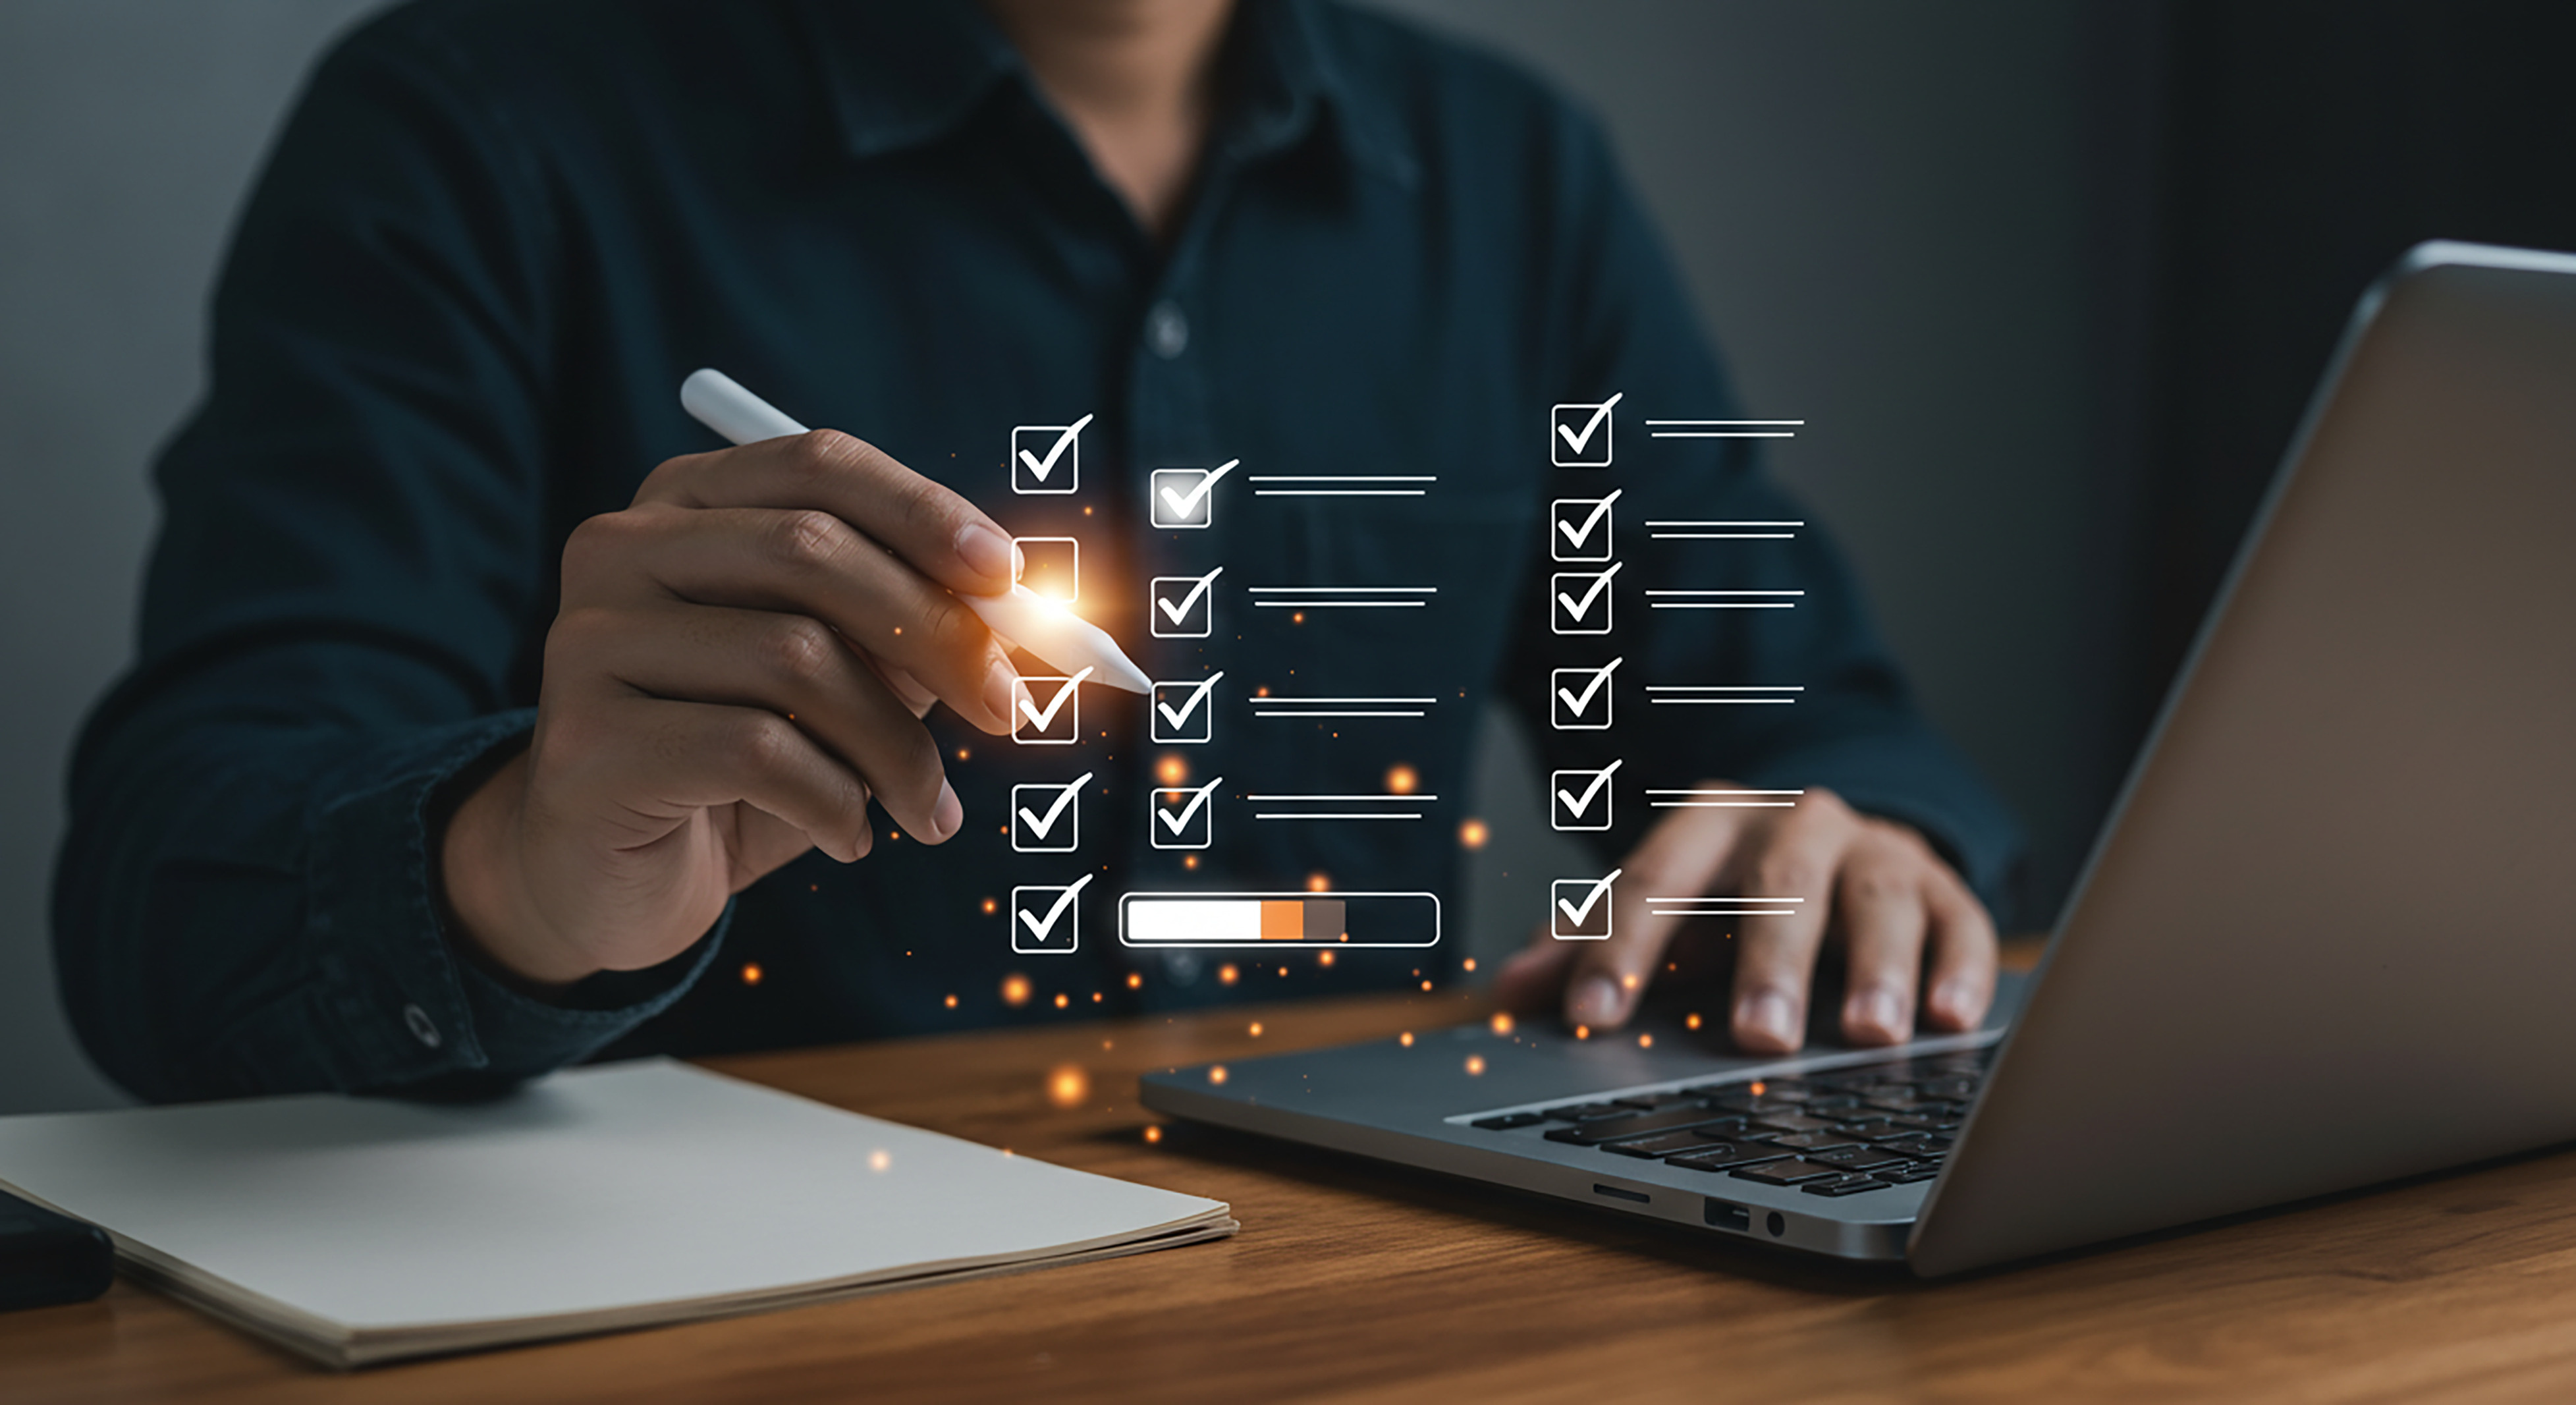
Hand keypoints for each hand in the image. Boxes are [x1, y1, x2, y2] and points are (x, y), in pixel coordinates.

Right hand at [440, 430, 1021, 988]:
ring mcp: (590, 639)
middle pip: (811, 549)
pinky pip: (755, 751)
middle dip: (937, 631)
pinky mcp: (587, 740)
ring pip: (795, 657)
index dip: (925, 512)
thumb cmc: (742, 763)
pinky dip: (836, 803)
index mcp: (686, 504)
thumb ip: (913, 626)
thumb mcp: (840, 680)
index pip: (818, 465)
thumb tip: (1028, 608)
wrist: (609, 876)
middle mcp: (623, 549)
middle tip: (1007, 710)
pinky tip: (849, 837)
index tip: (1009, 578)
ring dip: (896, 747)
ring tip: (927, 809)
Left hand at [1493, 785, 1995, 1051]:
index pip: (1656, 881)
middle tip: (1760, 1034)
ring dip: (1877, 966)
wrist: (1836, 843)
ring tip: (1870, 1033)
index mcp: (1710, 823)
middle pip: (1780, 883)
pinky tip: (1950, 1019)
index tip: (1592, 1015)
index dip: (1620, 949)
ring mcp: (1877, 852)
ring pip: (1878, 898)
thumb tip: (1506, 994)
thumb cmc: (1729, 895)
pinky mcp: (1945, 887)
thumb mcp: (1658, 911)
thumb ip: (1585, 947)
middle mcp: (1797, 824)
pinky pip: (1960, 922)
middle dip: (1770, 960)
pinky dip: (1959, 969)